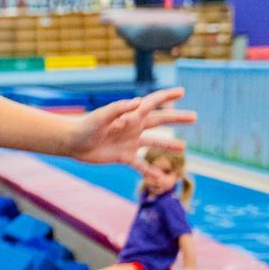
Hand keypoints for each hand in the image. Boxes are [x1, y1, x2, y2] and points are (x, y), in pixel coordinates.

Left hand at [66, 88, 195, 164]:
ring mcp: (130, 142)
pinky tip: (160, 178)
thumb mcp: (102, 116)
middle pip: (159, 121)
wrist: (73, 143)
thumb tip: (138, 101)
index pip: (152, 103)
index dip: (167, 97)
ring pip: (154, 143)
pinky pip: (141, 165)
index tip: (182, 92)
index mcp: (130, 115)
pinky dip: (150, 171)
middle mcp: (133, 127)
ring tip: (183, 148)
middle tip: (195, 116)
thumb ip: (119, 108)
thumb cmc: (86, 126)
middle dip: (177, 118)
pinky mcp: (123, 157)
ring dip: (168, 144)